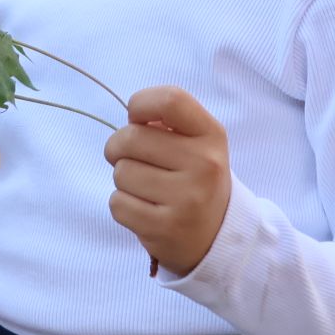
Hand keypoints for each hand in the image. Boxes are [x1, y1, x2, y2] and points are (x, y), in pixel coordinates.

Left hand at [104, 86, 231, 277]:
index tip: (136, 118)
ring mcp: (187, 199)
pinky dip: (122, 204)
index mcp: (211, 135)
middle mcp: (204, 165)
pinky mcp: (165, 228)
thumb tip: (132, 119)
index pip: (170, 100)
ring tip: (146, 188)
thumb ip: (165, 122)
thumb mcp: (196, 143)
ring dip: (123, 179)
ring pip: (121, 172)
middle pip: (131, 138)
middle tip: (131, 158)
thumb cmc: (195, 178)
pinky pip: (118, 203)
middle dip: (118, 147)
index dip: (141, 104)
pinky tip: (144, 208)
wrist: (217, 234)